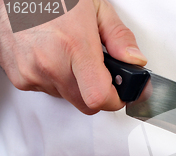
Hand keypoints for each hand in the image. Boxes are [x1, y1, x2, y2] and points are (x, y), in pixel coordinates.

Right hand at [0, 0, 146, 114]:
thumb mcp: (94, 6)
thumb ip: (119, 37)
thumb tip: (135, 60)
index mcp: (74, 46)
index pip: (99, 97)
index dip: (115, 100)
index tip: (121, 93)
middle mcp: (50, 63)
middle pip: (86, 104)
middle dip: (98, 93)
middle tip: (99, 72)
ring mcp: (32, 72)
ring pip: (67, 97)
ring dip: (75, 85)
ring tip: (71, 56)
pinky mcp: (19, 78)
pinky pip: (47, 90)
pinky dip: (55, 79)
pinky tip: (54, 56)